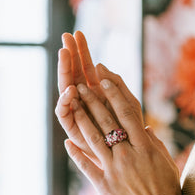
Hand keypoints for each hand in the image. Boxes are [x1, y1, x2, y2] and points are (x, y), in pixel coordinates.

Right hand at [56, 31, 143, 165]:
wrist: (129, 160)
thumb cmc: (130, 131)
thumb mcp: (129, 104)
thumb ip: (117, 85)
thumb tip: (100, 65)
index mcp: (97, 93)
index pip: (86, 68)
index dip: (82, 52)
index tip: (77, 34)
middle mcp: (84, 100)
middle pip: (74, 74)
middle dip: (71, 55)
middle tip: (66, 36)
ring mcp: (77, 112)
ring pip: (66, 89)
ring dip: (65, 72)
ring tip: (65, 54)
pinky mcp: (72, 128)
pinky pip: (65, 114)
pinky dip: (66, 103)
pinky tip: (71, 90)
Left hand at [64, 79, 181, 194]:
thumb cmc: (164, 187)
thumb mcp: (164, 160)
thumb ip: (153, 141)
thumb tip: (144, 127)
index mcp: (143, 146)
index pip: (126, 114)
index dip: (114, 95)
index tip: (104, 81)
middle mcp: (126, 154)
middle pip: (107, 122)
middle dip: (92, 102)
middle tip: (82, 87)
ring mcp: (113, 169)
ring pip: (93, 139)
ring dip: (81, 120)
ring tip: (72, 106)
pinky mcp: (103, 184)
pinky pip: (85, 166)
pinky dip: (75, 153)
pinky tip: (66, 143)